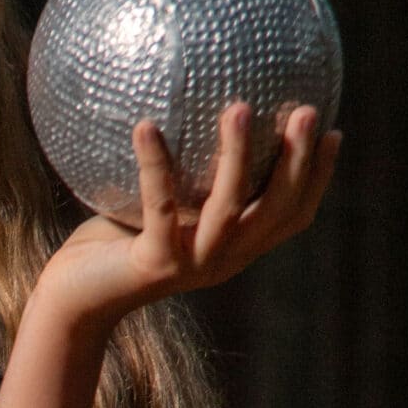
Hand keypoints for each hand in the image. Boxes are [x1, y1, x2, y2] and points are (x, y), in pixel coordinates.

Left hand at [36, 100, 341, 329]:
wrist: (72, 302)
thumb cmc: (110, 246)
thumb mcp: (155, 208)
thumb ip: (184, 173)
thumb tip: (190, 105)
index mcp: (234, 249)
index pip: (292, 216)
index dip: (318, 178)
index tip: (334, 132)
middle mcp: (223, 260)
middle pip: (276, 210)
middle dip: (298, 160)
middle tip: (307, 111)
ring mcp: (191, 265)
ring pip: (228, 207)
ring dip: (238, 156)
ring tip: (238, 107)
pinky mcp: (153, 263)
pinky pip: (158, 204)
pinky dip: (155, 163)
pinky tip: (146, 124)